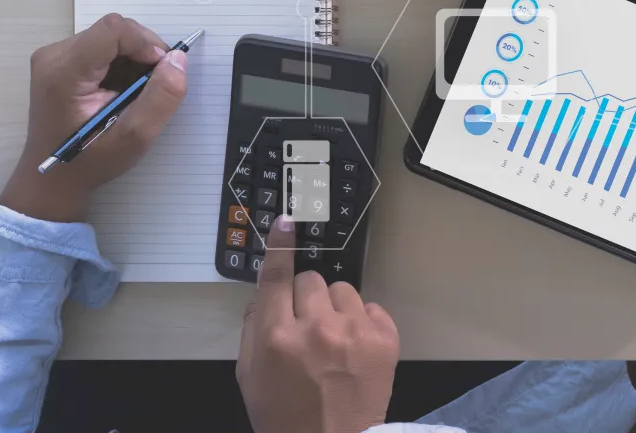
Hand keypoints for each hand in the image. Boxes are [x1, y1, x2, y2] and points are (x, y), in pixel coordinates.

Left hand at [0, 14, 187, 223]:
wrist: (52, 180)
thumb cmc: (89, 162)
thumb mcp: (133, 138)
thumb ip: (160, 97)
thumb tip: (178, 59)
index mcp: (64, 73)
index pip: (113, 29)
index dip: (145, 43)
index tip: (159, 71)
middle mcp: (53, 56)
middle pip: (113, 31)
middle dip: (142, 52)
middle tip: (150, 87)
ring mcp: (53, 57)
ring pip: (110, 36)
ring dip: (133, 58)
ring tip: (133, 93)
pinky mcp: (59, 60)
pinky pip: (101, 45)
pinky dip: (120, 62)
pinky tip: (119, 89)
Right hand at [237, 217, 399, 432]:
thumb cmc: (283, 416)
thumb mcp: (250, 378)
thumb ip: (252, 330)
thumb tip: (265, 292)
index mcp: (277, 338)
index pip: (277, 278)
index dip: (280, 247)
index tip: (286, 222)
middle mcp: (316, 328)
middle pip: (311, 281)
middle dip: (305, 299)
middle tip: (306, 329)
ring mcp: (354, 331)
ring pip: (342, 290)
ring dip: (335, 309)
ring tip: (333, 342)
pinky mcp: (385, 339)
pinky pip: (370, 307)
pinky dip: (362, 322)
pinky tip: (355, 348)